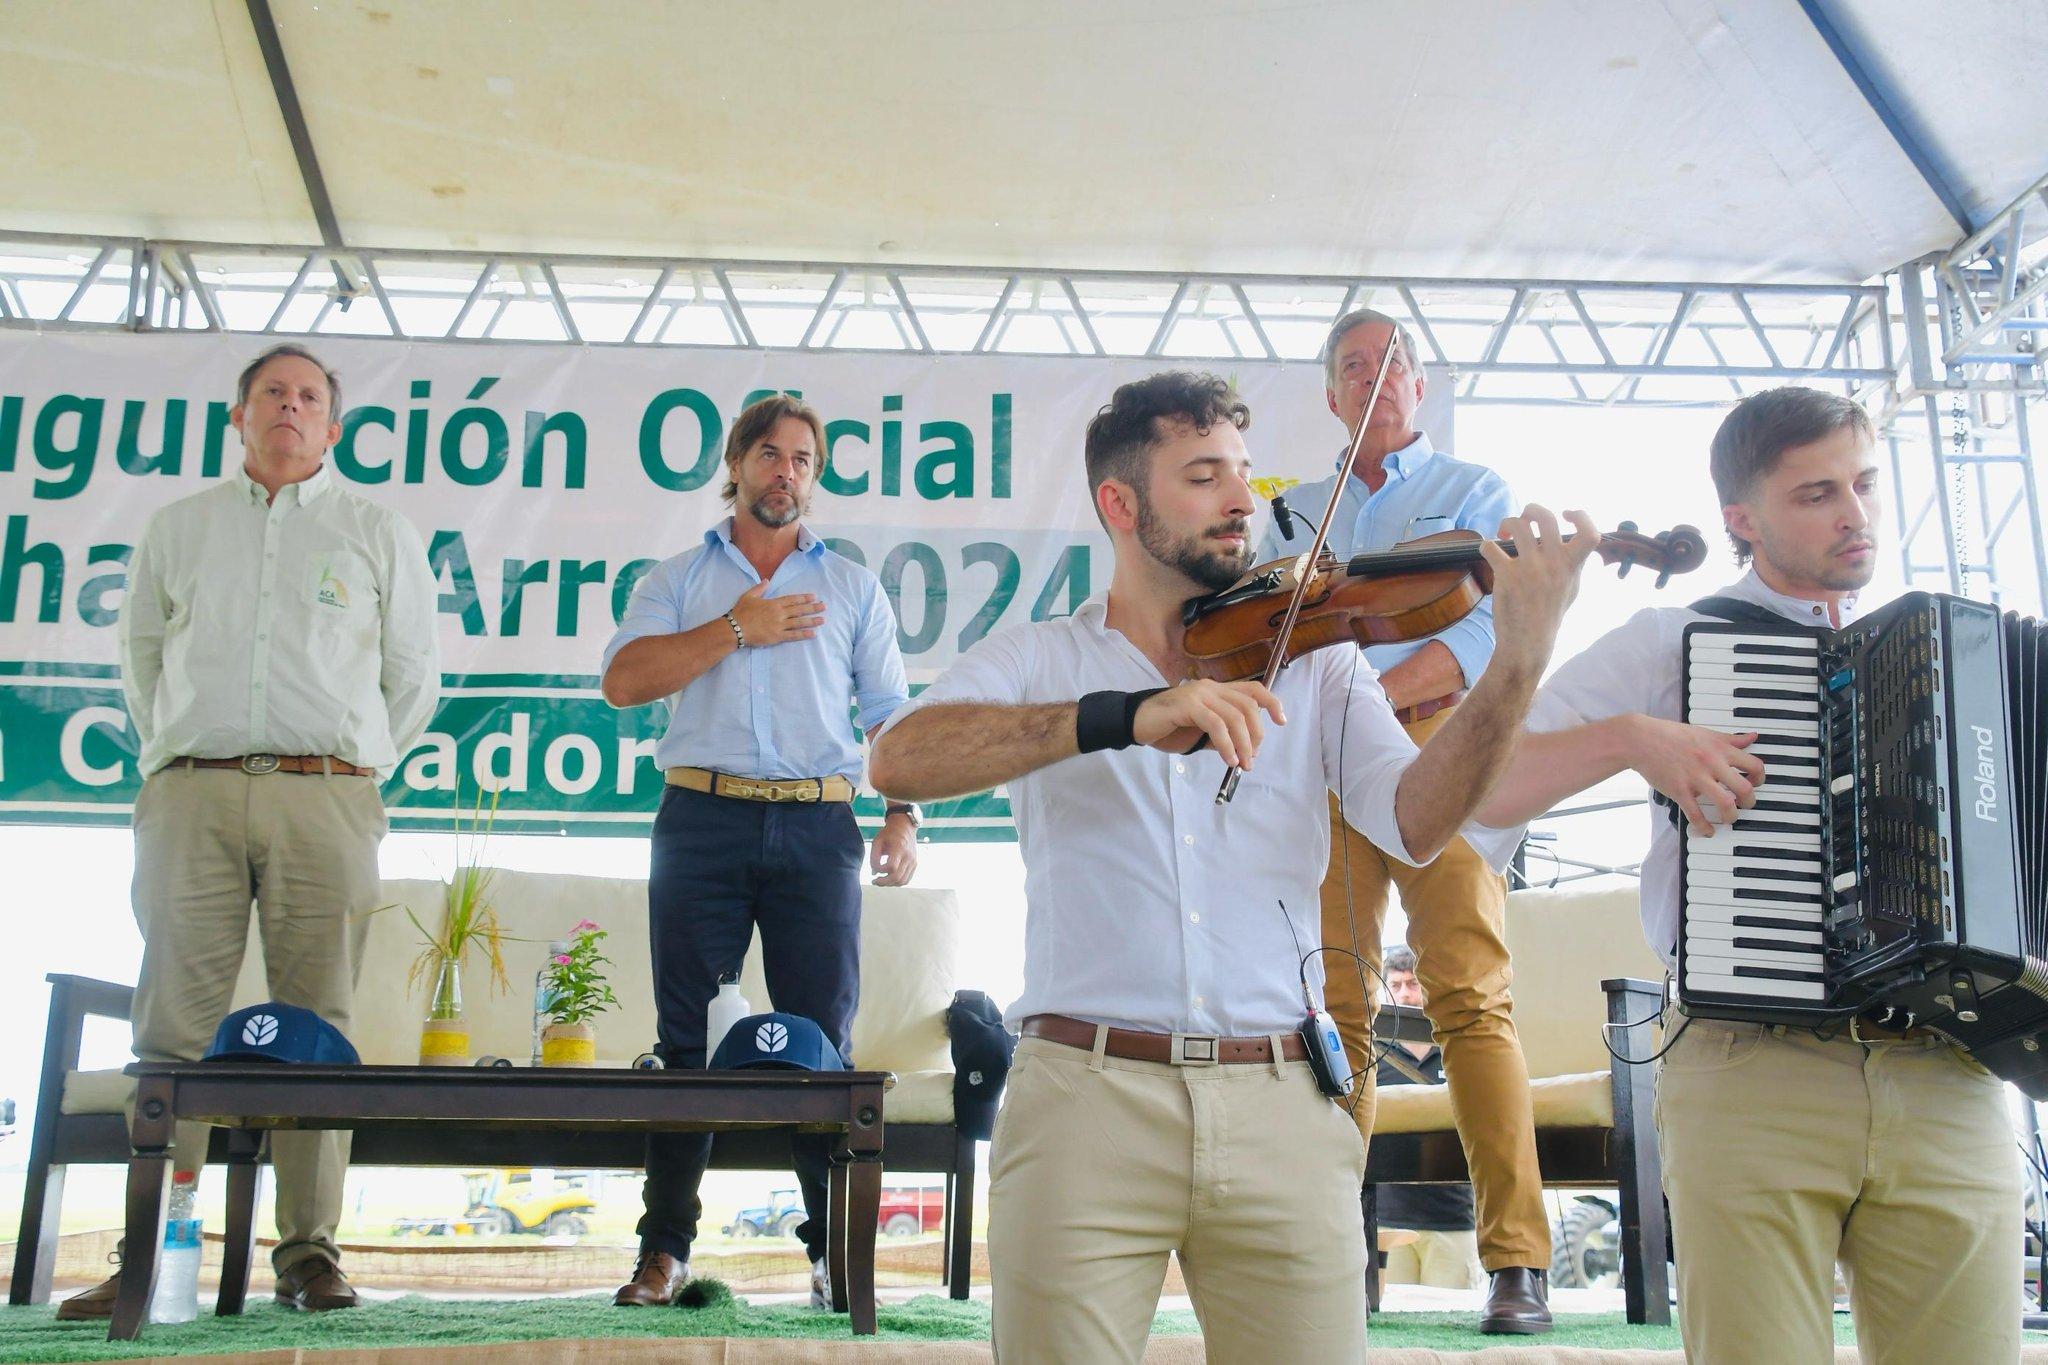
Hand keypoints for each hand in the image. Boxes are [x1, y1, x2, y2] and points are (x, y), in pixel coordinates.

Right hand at [729, 583, 824, 646]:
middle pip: (799, 610)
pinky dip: (804, 634)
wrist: (735, 628)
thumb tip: (766, 580)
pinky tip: (813, 634)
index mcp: (774, 603)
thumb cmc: (741, 612)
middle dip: (813, 608)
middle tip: (824, 606)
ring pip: (799, 622)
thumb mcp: (748, 596)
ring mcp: (779, 625)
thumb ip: (759, 588)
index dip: (804, 598)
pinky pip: (793, 635)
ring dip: (812, 621)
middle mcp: (779, 613)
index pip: (793, 599)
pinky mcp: (777, 637)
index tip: (814, 597)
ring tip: (822, 619)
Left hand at [869, 815, 918, 885]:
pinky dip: (897, 882)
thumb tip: (874, 873)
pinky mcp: (914, 864)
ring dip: (890, 884)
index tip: (875, 868)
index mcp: (899, 848)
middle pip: (897, 877)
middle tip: (875, 881)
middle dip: (884, 882)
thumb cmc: (889, 833)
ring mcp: (913, 861)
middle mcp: (908, 856)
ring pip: (903, 881)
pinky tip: (890, 879)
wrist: (904, 827)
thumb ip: (873, 857)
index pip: (891, 867)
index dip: (881, 870)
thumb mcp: (877, 841)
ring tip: (882, 880)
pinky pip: (907, 879)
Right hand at [1132, 679, 1285, 768]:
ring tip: (1242, 764)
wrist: (1135, 722)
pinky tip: (1228, 759)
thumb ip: (1222, 735)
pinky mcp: (1188, 705)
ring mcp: (1199, 694)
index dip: (1272, 703)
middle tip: (1251, 758)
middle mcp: (1210, 687)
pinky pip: (1216, 725)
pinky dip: (1226, 744)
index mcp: (1216, 690)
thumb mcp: (1201, 732)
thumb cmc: (1168, 728)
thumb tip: (1245, 750)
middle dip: (1256, 735)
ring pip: (1235, 716)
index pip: (1253, 689)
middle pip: (1247, 706)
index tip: (1281, 721)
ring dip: (1243, 743)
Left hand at [1482, 506, 1599, 678]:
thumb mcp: (1572, 589)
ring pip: (1517, 526)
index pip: (1590, 534)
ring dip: (1507, 523)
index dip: (1581, 516)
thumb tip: (1574, 544)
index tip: (1566, 514)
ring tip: (1504, 534)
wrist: (1528, 641)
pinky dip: (1486, 545)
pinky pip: (1491, 547)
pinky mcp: (1507, 575)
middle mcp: (1553, 564)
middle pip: (1546, 518)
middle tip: (1524, 518)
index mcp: (1572, 566)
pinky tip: (1488, 551)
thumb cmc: (1549, 614)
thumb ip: (1575, 565)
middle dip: (1531, 509)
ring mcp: (1530, 568)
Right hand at [1626, 716, 1766, 834]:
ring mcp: (1695, 778)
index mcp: (1720, 748)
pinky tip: (1707, 831)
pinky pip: (1696, 814)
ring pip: (1725, 803)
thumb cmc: (1671, 735)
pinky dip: (1704, 827)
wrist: (1640, 739)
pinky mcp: (1679, 791)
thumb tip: (1752, 737)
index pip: (1754, 765)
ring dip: (1731, 816)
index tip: (1754, 783)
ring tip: (1729, 817)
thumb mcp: (1705, 732)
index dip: (1760, 778)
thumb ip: (1730, 739)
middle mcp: (1711, 763)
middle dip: (1749, 802)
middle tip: (1745, 804)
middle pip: (1744, 788)